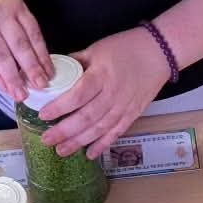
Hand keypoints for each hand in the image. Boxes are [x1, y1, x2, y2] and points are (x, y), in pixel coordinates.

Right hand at [0, 0, 51, 105]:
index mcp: (15, 8)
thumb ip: (18, 29)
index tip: (49, 73)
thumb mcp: (5, 7)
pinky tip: (5, 87)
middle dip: (32, 69)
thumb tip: (35, 60)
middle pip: (21, 47)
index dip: (43, 57)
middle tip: (40, 86)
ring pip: (3, 57)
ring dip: (14, 78)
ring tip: (21, 94)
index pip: (34, 35)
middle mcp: (1, 16)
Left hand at [38, 28, 168, 158]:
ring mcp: (124, 106)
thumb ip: (75, 63)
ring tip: (61, 151)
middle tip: (46, 140)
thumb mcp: (96, 49)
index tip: (43, 115)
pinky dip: (102, 145)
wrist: (159, 53)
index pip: (78, 95)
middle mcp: (112, 94)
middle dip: (64, 131)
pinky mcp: (133, 114)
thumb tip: (54, 73)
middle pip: (86, 117)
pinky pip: (116, 133)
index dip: (60, 107)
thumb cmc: (126, 47)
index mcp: (101, 75)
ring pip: (99, 129)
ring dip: (79, 142)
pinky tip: (89, 154)